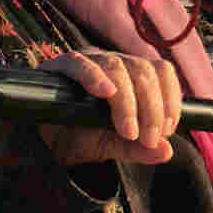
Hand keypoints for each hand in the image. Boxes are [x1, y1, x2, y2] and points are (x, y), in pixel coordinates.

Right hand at [32, 49, 181, 165]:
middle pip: (144, 71)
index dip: (170, 98)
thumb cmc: (79, 138)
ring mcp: (88, 61)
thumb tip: (167, 152)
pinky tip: (104, 93)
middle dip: (152, 109)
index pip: (161, 71)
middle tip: (148, 139)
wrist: (42, 142)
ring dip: (128, 102)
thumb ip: (138, 149)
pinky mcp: (61, 66)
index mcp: (132, 75)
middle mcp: (114, 63)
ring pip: (117, 67)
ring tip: (128, 131)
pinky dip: (93, 76)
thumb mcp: (112, 147)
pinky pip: (79, 64)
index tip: (168, 130)